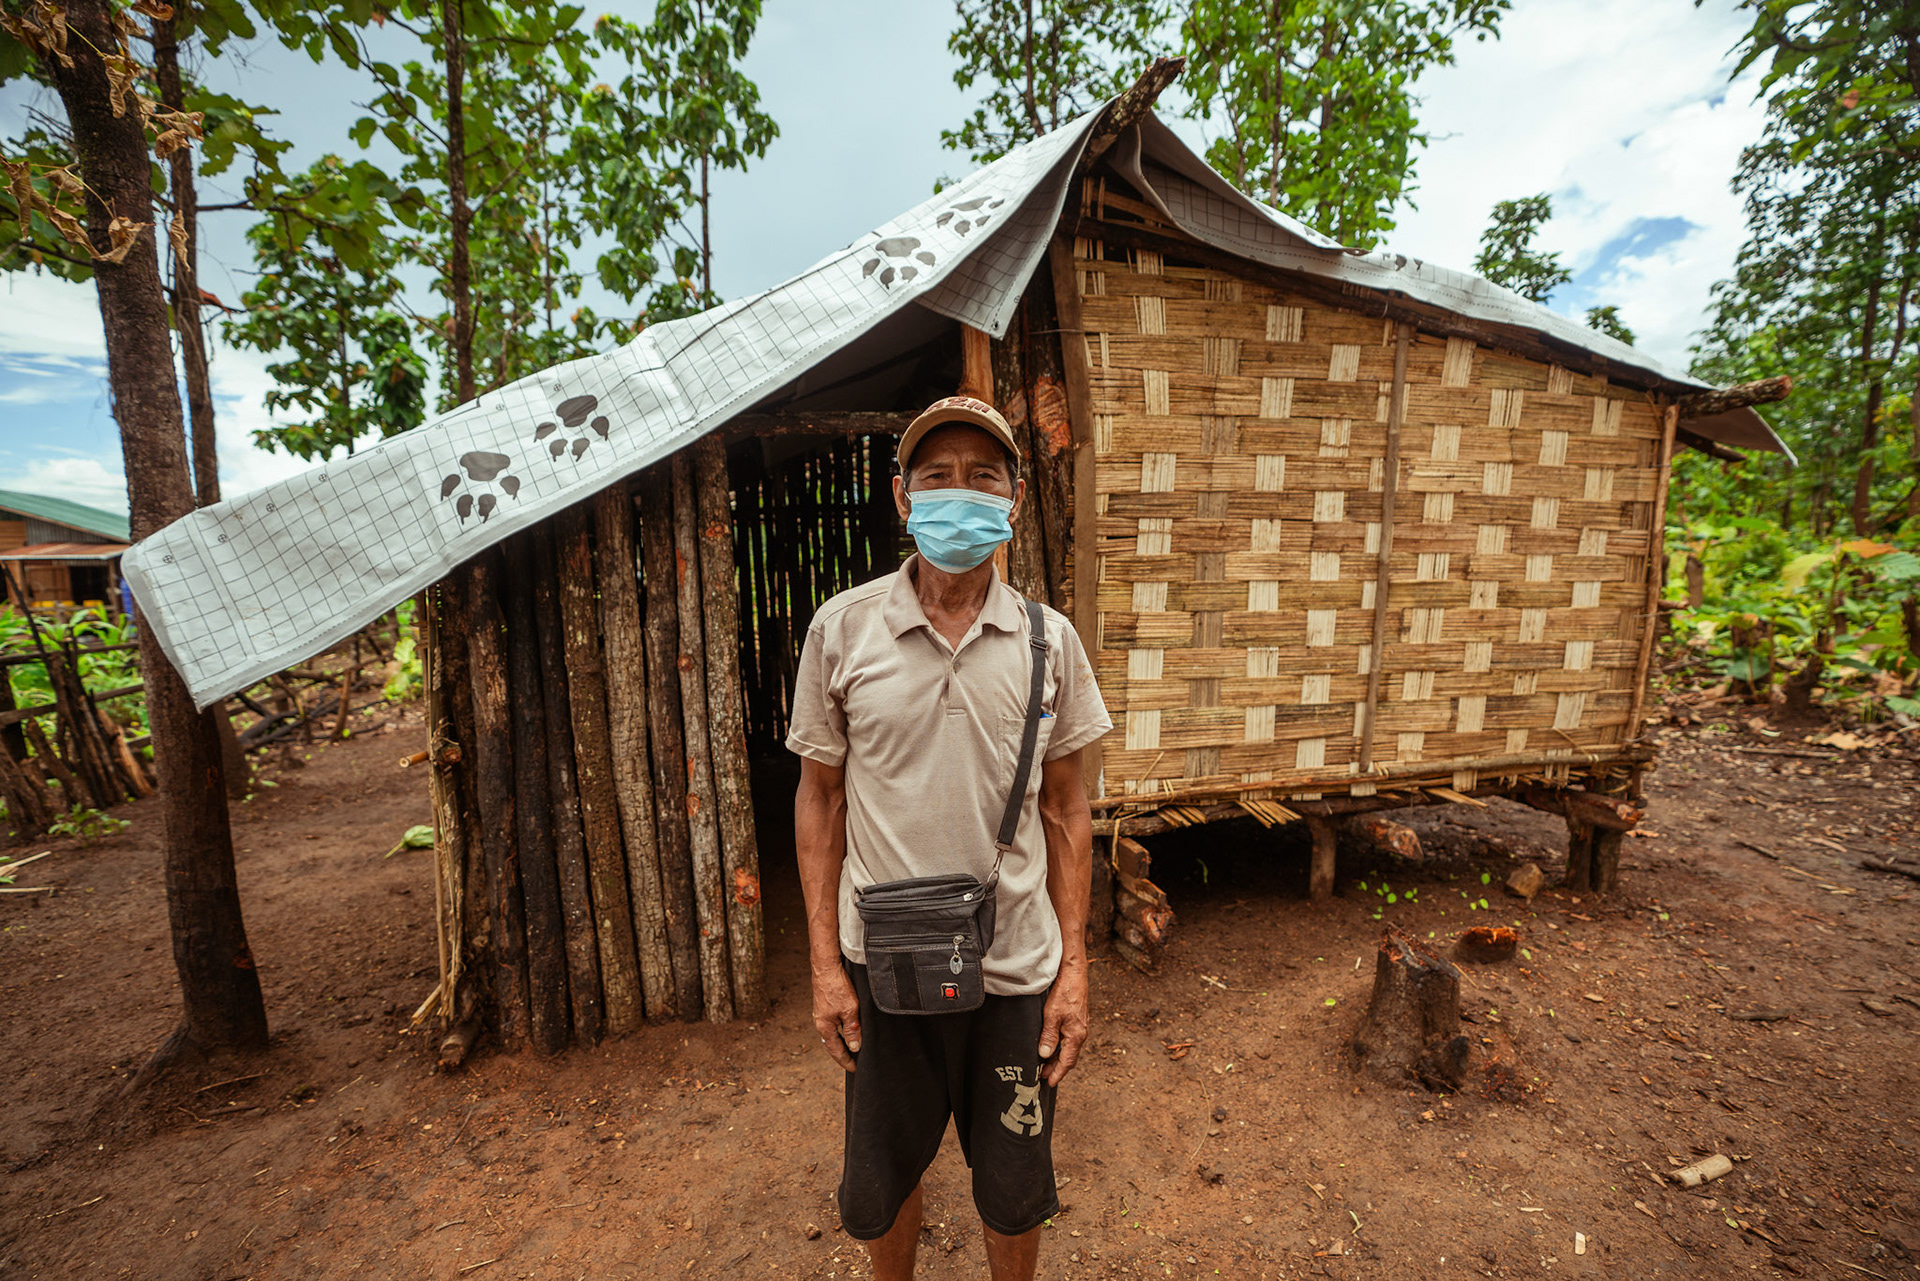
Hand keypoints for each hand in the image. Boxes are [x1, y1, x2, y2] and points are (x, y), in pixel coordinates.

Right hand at [811, 965, 861, 1071]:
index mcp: (825, 1027)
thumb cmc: (837, 987)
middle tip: (853, 1063)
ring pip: (832, 1034)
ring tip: (852, 1050)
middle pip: (832, 1044)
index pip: (836, 1050)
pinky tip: (846, 1030)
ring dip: (841, 1043)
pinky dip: (839, 1032)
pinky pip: (832, 1025)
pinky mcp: (824, 1006)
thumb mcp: (850, 1010)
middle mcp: (820, 1022)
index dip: (846, 1061)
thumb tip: (854, 1047)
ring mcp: (821, 1014)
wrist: (826, 967)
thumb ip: (852, 1029)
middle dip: (842, 1055)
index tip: (855, 1069)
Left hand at [1037, 962, 1088, 1086]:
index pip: (1067, 1062)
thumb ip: (1049, 1036)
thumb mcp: (1052, 1015)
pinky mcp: (1076, 1020)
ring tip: (1044, 1063)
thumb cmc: (1065, 992)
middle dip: (1056, 1068)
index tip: (1049, 1083)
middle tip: (1042, 1075)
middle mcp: (1081, 1033)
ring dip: (1057, 1057)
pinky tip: (1051, 1045)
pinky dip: (1060, 1046)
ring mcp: (1080, 1026)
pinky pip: (1069, 1039)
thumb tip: (1045, 1055)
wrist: (1074, 973)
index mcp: (1076, 1035)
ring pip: (1069, 1048)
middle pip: (1069, 1057)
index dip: (1058, 1074)